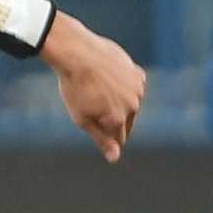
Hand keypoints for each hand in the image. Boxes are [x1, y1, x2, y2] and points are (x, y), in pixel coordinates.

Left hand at [41, 15, 145, 162]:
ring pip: (130, 104)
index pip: (119, 139)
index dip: (106, 138)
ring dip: (118, 104)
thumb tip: (115, 158)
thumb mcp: (82, 119)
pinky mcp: (138, 73)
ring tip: (97, 93)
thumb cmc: (74, 88)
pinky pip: (132, 87)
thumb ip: (101, 139)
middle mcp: (133, 104)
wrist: (77, 53)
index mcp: (119, 119)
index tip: (94, 127)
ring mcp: (138, 88)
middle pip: (126, 123)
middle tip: (92, 107)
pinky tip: (108, 82)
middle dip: (112, 121)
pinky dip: (122, 88)